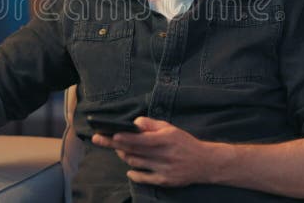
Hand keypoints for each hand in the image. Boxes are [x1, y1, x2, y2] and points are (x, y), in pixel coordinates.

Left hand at [91, 117, 216, 186]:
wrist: (205, 163)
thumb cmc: (185, 143)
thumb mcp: (170, 129)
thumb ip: (151, 124)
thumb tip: (134, 122)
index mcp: (165, 139)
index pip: (140, 139)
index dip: (124, 137)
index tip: (110, 134)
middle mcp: (163, 155)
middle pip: (133, 150)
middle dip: (113, 144)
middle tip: (98, 139)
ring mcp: (163, 169)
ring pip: (135, 163)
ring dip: (124, 156)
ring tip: (118, 149)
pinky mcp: (164, 181)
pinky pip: (143, 178)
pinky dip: (134, 173)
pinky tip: (129, 169)